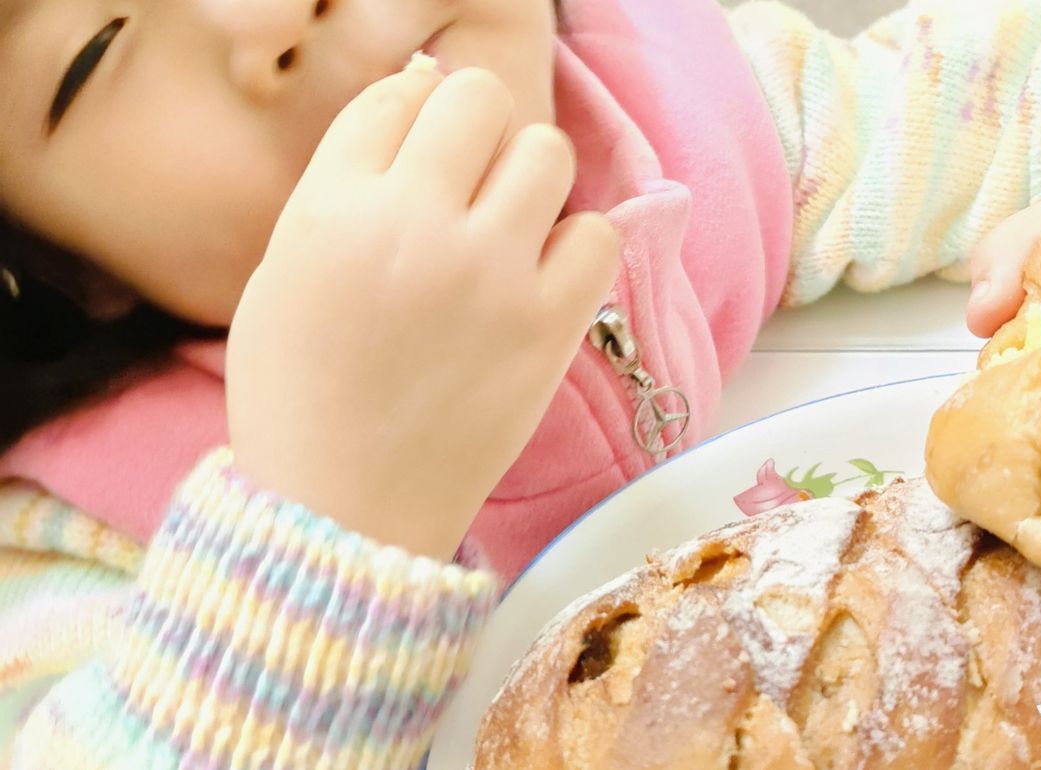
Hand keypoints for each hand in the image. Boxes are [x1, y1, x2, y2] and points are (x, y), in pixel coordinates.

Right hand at [226, 66, 618, 558]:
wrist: (342, 511)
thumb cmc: (300, 395)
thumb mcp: (283, 272)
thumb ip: (344, 182)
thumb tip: (421, 93)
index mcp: (332, 209)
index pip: (399, 96)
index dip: (412, 119)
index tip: (416, 160)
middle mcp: (415, 226)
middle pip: (478, 99)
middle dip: (473, 129)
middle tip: (465, 182)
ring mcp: (490, 275)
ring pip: (547, 151)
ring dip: (528, 176)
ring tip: (506, 226)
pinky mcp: (548, 328)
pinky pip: (598, 236)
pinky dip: (578, 245)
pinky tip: (544, 275)